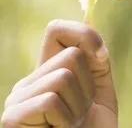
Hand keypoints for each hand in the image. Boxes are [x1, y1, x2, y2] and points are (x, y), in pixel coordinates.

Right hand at [2, 20, 117, 127]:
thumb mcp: (99, 93)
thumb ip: (96, 64)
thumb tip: (96, 46)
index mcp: (47, 72)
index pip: (57, 30)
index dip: (84, 35)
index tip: (102, 57)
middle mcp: (28, 82)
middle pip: (71, 55)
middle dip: (88, 86)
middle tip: (81, 112)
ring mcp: (17, 100)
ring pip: (64, 76)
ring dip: (79, 105)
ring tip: (72, 124)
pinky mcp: (12, 118)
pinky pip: (50, 100)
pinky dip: (67, 118)